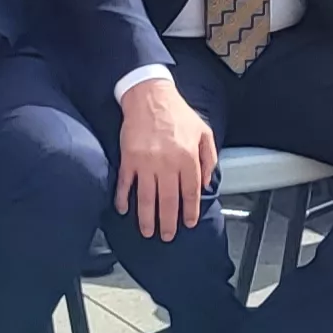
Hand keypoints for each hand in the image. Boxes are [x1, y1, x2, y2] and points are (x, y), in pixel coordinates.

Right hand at [113, 80, 220, 239]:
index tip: (188, 223)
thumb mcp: (203, 132)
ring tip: (147, 232)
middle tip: (167, 236)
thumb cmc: (177, 113)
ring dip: (147, 218)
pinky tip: (123, 210)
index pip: (190, 193)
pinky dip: (123, 198)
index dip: (189, 211)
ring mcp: (146, 163)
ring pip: (147, 198)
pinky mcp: (128, 159)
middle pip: (168, 201)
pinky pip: (125, 184)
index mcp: (188, 158)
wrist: (150, 96)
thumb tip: (208, 182)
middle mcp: (168, 164)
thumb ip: (209, 158)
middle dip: (168, 222)